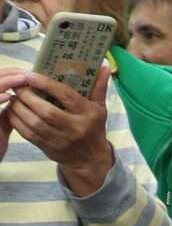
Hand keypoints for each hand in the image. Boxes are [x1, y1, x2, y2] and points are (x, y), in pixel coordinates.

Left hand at [0, 67, 115, 194]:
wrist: (90, 160)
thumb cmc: (93, 128)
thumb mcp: (100, 108)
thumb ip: (99, 87)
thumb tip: (104, 65)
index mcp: (88, 114)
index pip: (65, 96)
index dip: (45, 84)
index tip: (30, 75)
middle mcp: (75, 128)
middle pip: (46, 111)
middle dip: (28, 96)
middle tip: (18, 86)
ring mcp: (61, 140)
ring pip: (34, 122)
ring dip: (19, 108)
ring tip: (14, 97)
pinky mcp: (48, 148)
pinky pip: (28, 134)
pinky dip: (17, 121)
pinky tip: (13, 111)